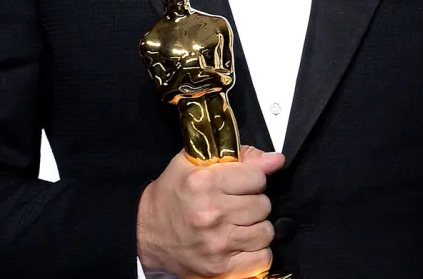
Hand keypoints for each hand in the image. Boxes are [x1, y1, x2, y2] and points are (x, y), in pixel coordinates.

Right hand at [137, 145, 284, 278]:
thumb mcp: (195, 162)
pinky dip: (256, 252)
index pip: (258, 177)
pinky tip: (242, 243)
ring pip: (266, 232)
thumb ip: (240, 155)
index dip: (253, 178)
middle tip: (239, 204)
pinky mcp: (220, 269)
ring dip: (257, 227)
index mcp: (206, 182)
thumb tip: (276, 160)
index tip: (244, 183)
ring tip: (241, 224)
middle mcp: (212, 213)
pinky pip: (261, 259)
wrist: (145, 234)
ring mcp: (217, 244)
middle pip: (263, 204)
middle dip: (255, 202)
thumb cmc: (172, 194)